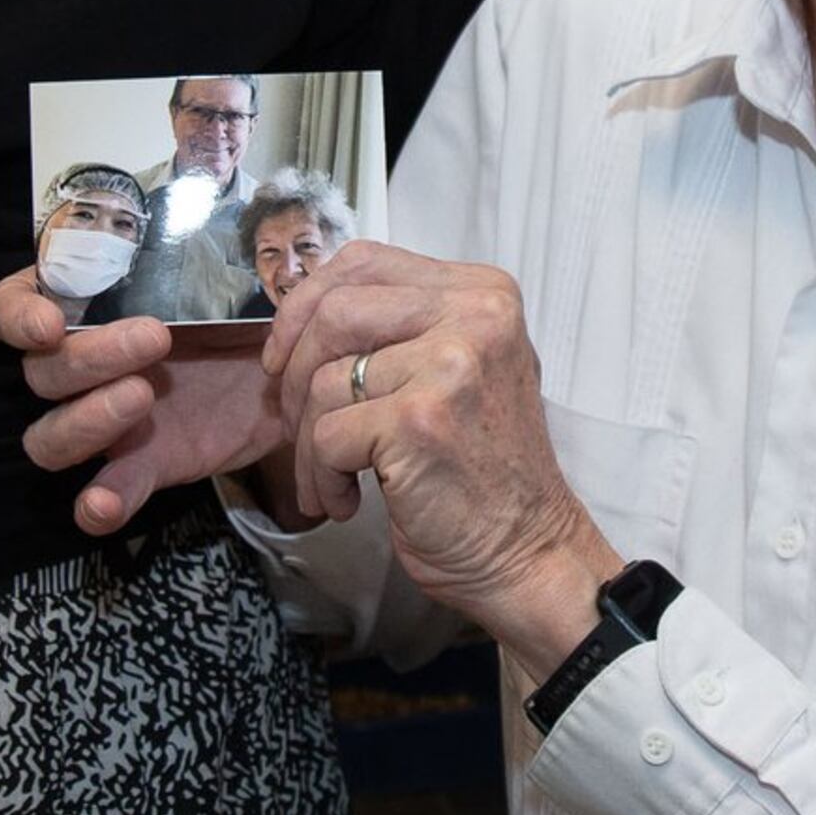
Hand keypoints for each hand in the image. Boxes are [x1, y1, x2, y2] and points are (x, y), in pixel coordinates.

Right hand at [0, 266, 289, 534]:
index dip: (16, 316)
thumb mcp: (233, 266)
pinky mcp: (143, 466)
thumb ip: (209, 250)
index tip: (49, 323)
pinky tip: (103, 505)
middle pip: (39, 373)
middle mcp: (81, 364)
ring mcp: (106, 421)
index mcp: (88, 304)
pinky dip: (98, 504)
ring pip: (49, 437)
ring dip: (84, 421)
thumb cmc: (249, 301)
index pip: (9, 307)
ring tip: (142, 397)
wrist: (296, 366)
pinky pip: (105, 494)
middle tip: (155, 338)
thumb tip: (220, 230)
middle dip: (86, 357)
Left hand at [261, 243, 621, 677]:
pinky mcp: (418, 421)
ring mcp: (449, 365)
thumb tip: (304, 311)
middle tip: (297, 423)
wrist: (529, 553)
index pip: (365, 261)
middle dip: (294, 373)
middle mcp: (475, 316)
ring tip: (330, 478)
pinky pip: (324, 435)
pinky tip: (347, 501)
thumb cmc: (483, 470)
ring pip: (322, 379)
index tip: (285, 355)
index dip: (307, 304)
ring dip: (305, 440)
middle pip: (334, 311)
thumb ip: (405, 326)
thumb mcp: (463, 368)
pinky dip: (320, 477)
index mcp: (483, 292)